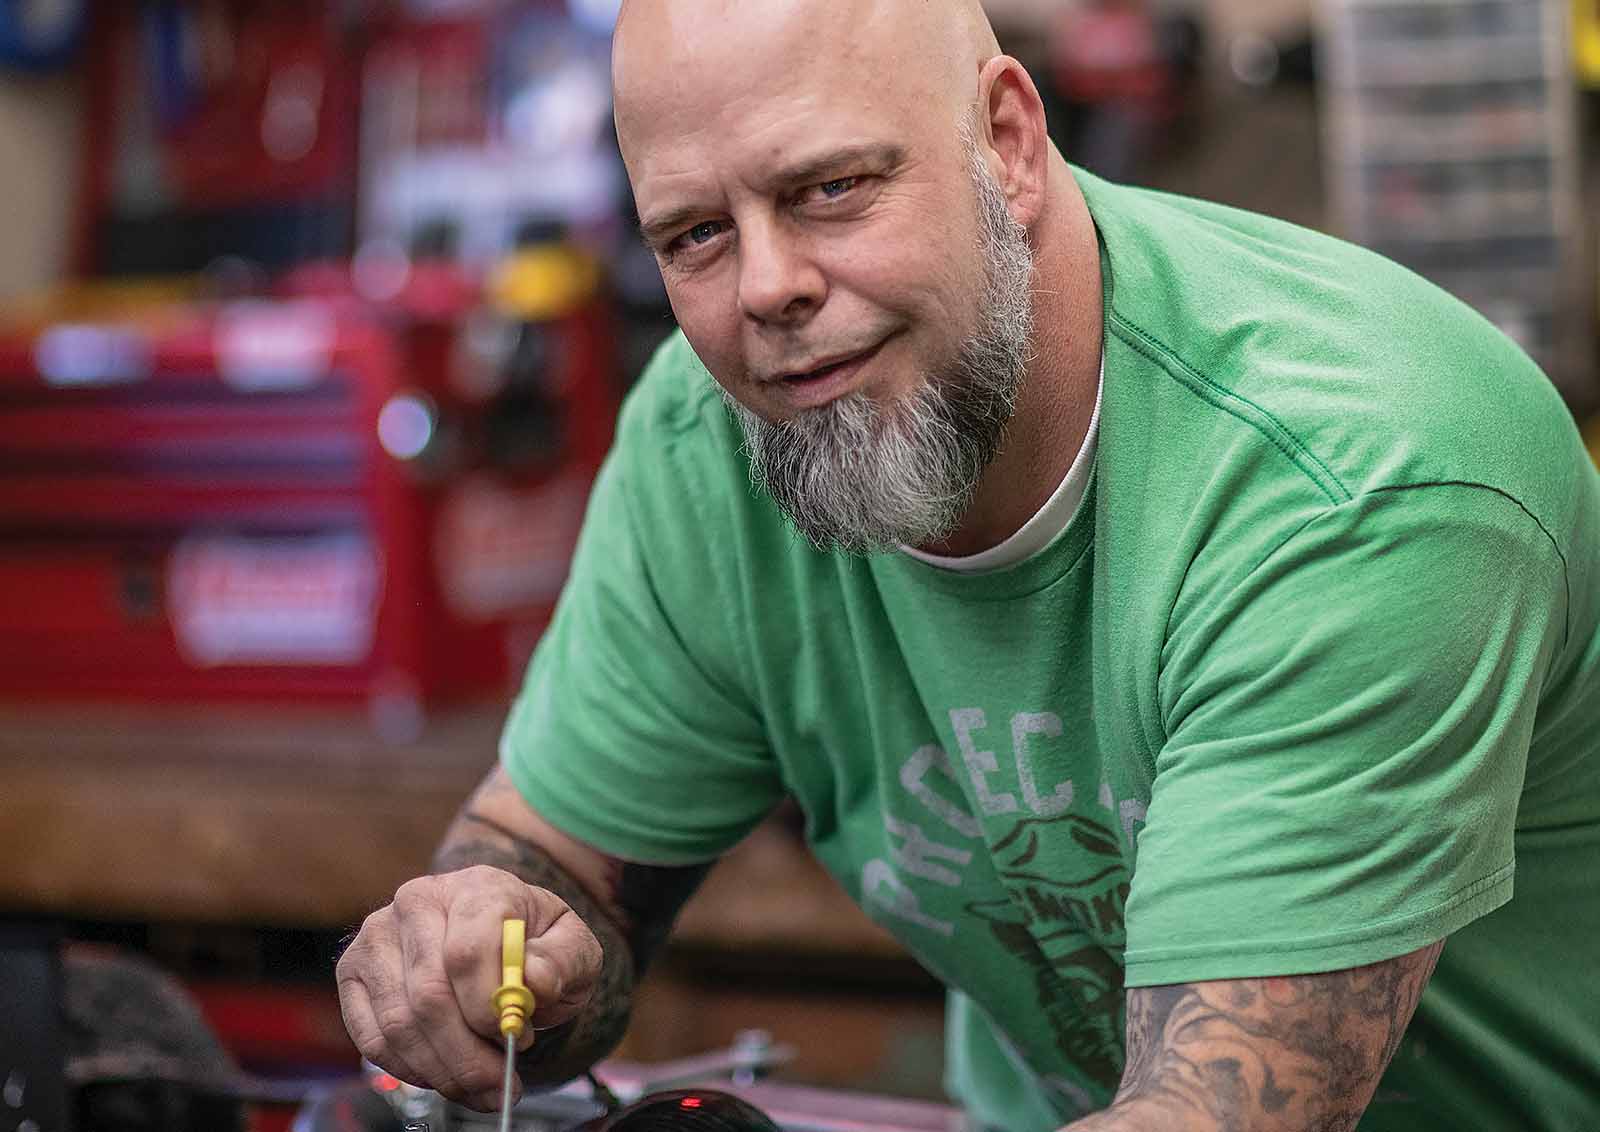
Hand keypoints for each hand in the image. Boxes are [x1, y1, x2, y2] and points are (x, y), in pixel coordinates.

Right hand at [336, 865, 604, 1111]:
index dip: (488, 1006)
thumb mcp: (572, 948)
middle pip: (429, 995)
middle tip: (503, 1084)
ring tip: (483, 1086)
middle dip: (468, 1055)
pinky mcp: (353, 971)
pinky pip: (374, 1039)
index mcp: (476, 887)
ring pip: (399, 1024)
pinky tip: (446, 1076)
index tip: (517, 1037)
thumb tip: (534, 980)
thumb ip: (562, 960)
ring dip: (444, 1071)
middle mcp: (417, 901)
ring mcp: (378, 935)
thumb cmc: (535, 945)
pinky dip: (413, 1070)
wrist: (499, 939)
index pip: (467, 951)